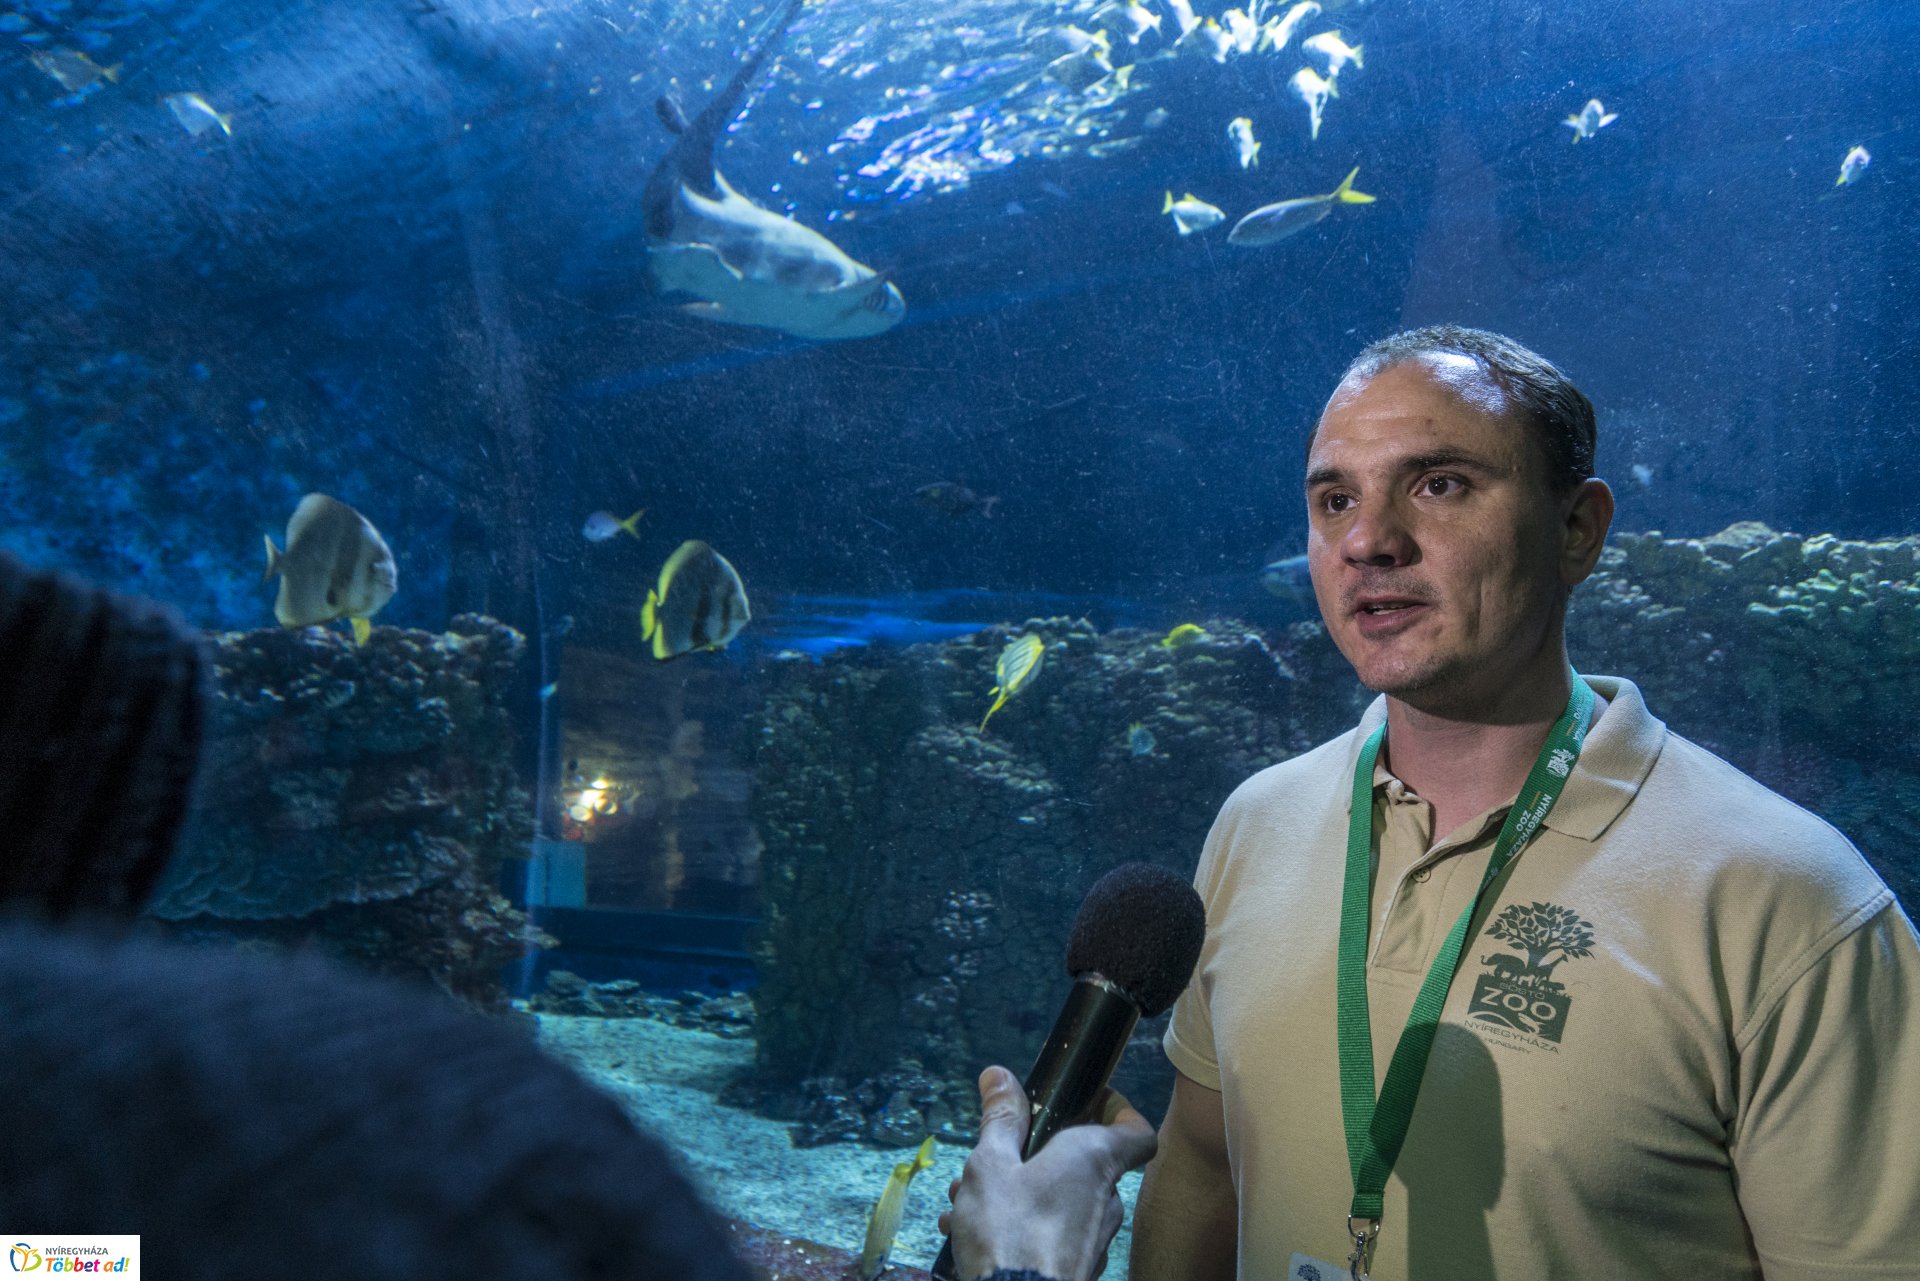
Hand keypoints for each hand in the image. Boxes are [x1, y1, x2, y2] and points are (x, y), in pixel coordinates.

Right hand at [938, 1066, 1157, 1280]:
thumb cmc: (1008, 1230)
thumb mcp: (991, 1165)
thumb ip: (1000, 1120)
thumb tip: (1000, 1075)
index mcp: (1093, 1160)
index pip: (1137, 1131)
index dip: (1118, 1112)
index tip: (1085, 1104)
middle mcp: (1105, 1199)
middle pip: (1085, 1165)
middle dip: (1036, 1157)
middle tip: (991, 1159)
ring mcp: (1095, 1241)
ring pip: (1061, 1202)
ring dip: (1018, 1194)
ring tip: (964, 1200)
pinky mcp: (1080, 1270)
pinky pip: (1053, 1237)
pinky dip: (1021, 1228)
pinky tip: (970, 1235)